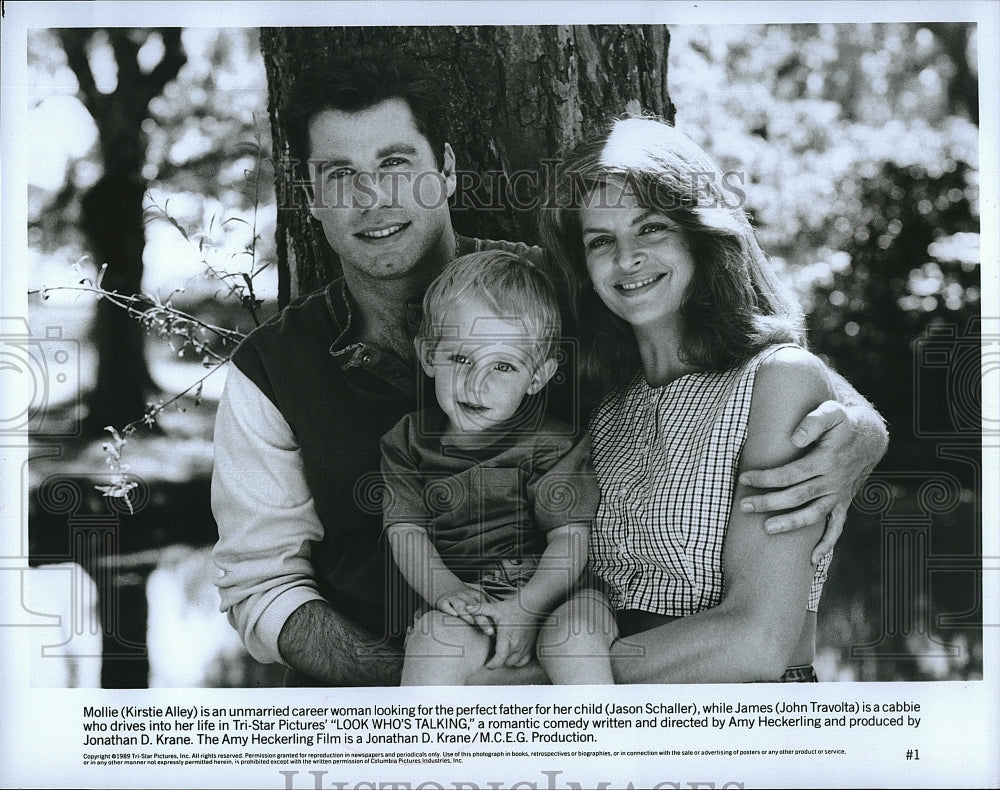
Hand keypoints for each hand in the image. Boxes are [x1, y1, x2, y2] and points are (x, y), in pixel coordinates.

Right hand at [434, 587, 493, 633]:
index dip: (491, 619)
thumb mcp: (478, 601)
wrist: (447, 589)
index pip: (485, 608)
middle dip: (483, 620)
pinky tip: (454, 615)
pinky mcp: (442, 601)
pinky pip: (445, 605)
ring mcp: (453, 598)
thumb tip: (501, 628)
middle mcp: (465, 596)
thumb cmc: (466, 601)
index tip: (497, 631)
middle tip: (490, 632)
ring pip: (460, 605)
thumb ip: (488, 611)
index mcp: (476, 596)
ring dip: (466, 614)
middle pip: (475, 608)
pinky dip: (449, 609)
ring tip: (472, 622)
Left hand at [477, 600, 540, 668]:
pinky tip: (512, 654)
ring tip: (501, 653)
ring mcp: (525, 647)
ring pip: (514, 662)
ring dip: (507, 660)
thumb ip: (480, 609)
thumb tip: (467, 608)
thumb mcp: (495, 608)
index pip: (500, 658)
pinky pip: (523, 661)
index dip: (492, 664)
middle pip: (505, 662)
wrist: (532, 605)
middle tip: (491, 655)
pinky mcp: (531, 647)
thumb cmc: (512, 607)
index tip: (487, 664)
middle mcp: (517, 645)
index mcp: (507, 637)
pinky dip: (517, 660)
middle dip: (497, 660)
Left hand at [738, 400, 883, 562]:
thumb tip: (795, 439)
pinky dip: (826, 544)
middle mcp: (833, 481)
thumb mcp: (831, 411)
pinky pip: (836, 527)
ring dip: (790, 524)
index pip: (790, 474)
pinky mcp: (842, 503)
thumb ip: (813, 421)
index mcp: (826, 460)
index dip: (766, 478)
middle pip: (797, 496)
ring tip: (766, 529)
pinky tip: (812, 559)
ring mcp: (838, 495)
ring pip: (813, 515)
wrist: (869, 437)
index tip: (744, 478)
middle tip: (743, 506)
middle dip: (769, 503)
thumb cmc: (842, 423)